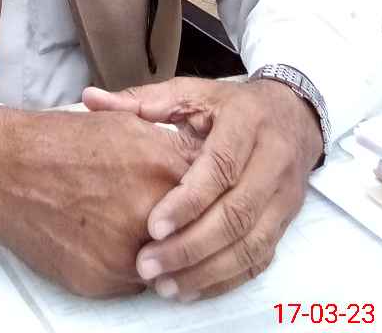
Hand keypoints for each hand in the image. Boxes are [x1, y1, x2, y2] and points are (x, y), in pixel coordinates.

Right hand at [0, 106, 198, 297]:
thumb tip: (196, 166)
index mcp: (158, 164)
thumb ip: (166, 147)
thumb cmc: (58, 141)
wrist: (3, 168)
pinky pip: (132, 282)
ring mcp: (125, 250)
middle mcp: (148, 210)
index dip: (200, 194)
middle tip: (156, 215)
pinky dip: (124, 265)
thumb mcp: (121, 124)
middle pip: (189, 231)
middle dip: (178, 226)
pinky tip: (100, 238)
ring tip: (122, 224)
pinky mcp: (102, 280)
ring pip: (164, 263)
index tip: (194, 196)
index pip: (208, 192)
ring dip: (153, 250)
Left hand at [83, 77, 322, 300]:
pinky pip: (260, 258)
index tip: (152, 226)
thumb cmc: (229, 106)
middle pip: (237, 213)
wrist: (292, 115)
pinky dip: (226, 279)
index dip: (188, 200)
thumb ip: (141, 101)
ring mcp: (284, 195)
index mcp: (247, 122)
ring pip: (251, 244)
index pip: (220, 167)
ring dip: (207, 271)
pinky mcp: (287, 220)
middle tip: (147, 265)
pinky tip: (192, 288)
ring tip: (165, 285)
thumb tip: (89, 99)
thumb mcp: (190, 94)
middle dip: (191, 245)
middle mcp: (272, 160)